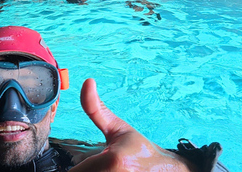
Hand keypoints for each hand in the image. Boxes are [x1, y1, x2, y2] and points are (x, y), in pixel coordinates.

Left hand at [69, 78, 196, 171]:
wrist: (168, 170)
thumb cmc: (140, 149)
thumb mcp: (118, 128)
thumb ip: (95, 109)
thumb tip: (87, 82)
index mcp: (114, 161)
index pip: (76, 171)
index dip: (78, 165)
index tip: (90, 158)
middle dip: (85, 169)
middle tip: (98, 163)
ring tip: (105, 166)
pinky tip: (108, 171)